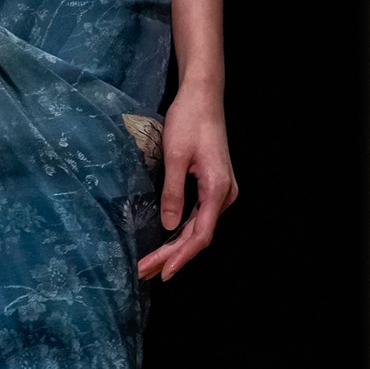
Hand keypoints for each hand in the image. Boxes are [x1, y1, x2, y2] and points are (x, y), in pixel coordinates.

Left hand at [137, 81, 236, 284]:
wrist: (203, 96)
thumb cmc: (189, 120)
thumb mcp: (175, 157)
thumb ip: (172, 193)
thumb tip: (169, 227)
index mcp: (218, 189)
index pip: (200, 235)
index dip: (181, 257)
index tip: (162, 272)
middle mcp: (225, 194)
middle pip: (199, 235)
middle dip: (172, 256)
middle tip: (144, 272)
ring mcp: (221, 191)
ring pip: (199, 228)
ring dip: (175, 247)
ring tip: (150, 264)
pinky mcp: (214, 186)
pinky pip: (199, 216)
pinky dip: (182, 232)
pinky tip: (166, 243)